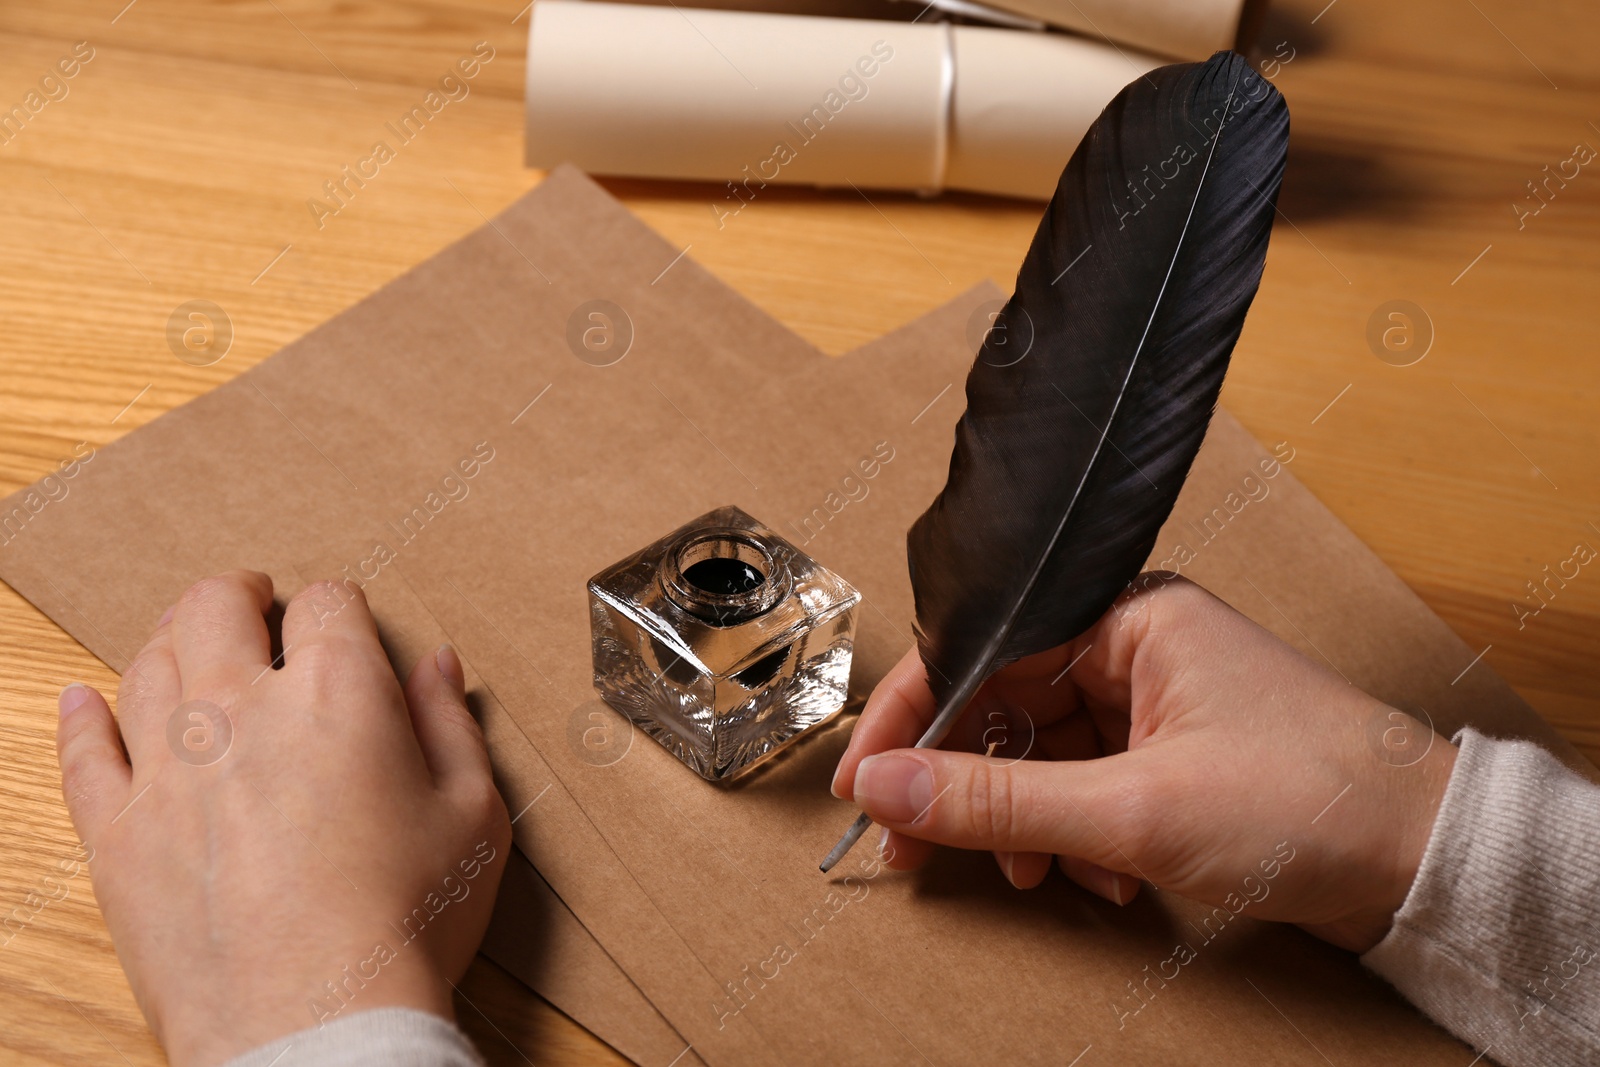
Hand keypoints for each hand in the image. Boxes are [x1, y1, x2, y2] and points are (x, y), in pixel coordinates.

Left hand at [55, 571, 510, 1065]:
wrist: (318, 1025)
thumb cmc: (408, 924)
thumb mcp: (473, 814)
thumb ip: (451, 724)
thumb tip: (438, 665)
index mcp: (338, 692)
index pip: (329, 604)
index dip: (340, 607)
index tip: (342, 626)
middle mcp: (241, 708)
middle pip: (218, 606)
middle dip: (242, 594)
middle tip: (254, 603)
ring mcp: (168, 767)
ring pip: (148, 662)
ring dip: (172, 638)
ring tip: (188, 644)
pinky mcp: (117, 831)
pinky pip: (84, 752)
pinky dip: (82, 717)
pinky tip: (84, 701)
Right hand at [831, 573, 1456, 952]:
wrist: (1424, 859)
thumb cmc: (1308, 800)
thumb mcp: (1132, 808)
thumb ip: (997, 799)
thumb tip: (887, 788)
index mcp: (1126, 615)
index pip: (981, 649)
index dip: (913, 717)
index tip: (864, 781)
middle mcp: (1135, 645)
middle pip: (1004, 703)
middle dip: (967, 784)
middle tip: (915, 848)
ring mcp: (1155, 700)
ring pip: (1042, 753)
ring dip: (1028, 821)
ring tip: (1037, 873)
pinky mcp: (1172, 753)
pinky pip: (1086, 785)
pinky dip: (1077, 834)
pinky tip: (1106, 875)